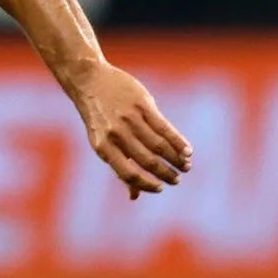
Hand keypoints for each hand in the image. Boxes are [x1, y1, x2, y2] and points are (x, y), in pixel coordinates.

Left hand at [70, 62, 191, 198]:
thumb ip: (119, 166)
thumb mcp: (102, 142)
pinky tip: (187, 151)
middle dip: (165, 173)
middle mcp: (116, 135)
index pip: (128, 173)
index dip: (146, 184)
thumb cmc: (99, 117)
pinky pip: (164, 127)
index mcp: (103, 148)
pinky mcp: (142, 105)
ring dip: (175, 158)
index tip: (161, 188)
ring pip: (158, 145)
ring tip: (185, 166)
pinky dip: (178, 141)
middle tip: (177, 179)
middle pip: (147, 160)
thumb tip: (134, 196)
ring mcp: (129, 119)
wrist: (89, 81)